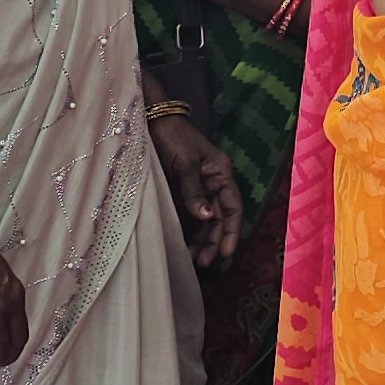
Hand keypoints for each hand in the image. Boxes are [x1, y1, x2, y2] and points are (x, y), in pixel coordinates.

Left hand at [153, 111, 240, 265]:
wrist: (150, 120)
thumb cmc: (173, 136)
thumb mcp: (185, 163)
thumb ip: (194, 191)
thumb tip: (206, 217)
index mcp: (221, 174)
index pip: (233, 208)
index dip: (232, 231)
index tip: (227, 253)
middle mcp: (212, 184)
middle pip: (218, 219)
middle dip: (214, 242)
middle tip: (204, 263)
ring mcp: (196, 189)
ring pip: (203, 221)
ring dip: (200, 240)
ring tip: (192, 260)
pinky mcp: (179, 192)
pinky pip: (187, 216)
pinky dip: (186, 231)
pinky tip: (182, 245)